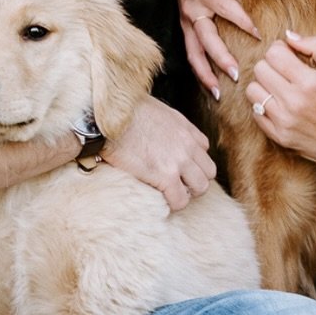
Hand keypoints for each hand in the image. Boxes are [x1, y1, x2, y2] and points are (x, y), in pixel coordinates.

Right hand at [103, 96, 215, 210]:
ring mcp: (179, 161)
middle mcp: (187, 145)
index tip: (179, 166)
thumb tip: (161, 133)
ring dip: (188, 193)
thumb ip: (167, 124)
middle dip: (195, 179)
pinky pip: (180, 199)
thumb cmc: (123, 112)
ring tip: (170, 193)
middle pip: (208, 171)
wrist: (107, 119)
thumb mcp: (155, 110)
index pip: (204, 149)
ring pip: (200, 187)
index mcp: (185, 128)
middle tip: (177, 183)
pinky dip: (173, 203)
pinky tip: (161, 200)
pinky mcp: (165, 176)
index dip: (192, 160)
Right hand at [176, 0, 259, 94]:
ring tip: (218, 93)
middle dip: (219, 57)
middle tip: (236, 73)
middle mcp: (193, 10)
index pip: (224, 8)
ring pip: (194, 52)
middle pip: (206, 37)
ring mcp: (187, 22)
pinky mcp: (186, 30)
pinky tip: (211, 88)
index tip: (257, 33)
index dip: (240, 20)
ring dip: (205, 73)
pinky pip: (191, 54)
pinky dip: (199, 72)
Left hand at [245, 33, 315, 162]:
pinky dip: (264, 105)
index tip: (289, 54)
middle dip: (271, 65)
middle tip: (285, 70)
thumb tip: (289, 36)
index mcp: (309, 82)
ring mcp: (284, 121)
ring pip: (252, 91)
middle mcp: (293, 102)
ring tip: (280, 86)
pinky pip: (255, 113)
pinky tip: (279, 103)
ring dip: (264, 85)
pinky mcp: (279, 135)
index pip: (274, 54)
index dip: (280, 49)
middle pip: (260, 70)